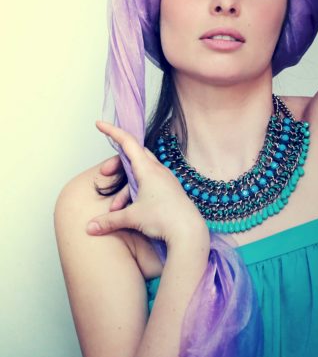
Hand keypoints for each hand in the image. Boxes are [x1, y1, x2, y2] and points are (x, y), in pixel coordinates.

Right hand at [87, 121, 208, 246]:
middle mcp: (159, 170)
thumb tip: (90, 228)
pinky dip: (137, 191)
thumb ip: (110, 220)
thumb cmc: (164, 219)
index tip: (100, 125)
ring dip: (126, 186)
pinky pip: (150, 183)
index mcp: (148, 169)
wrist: (189, 232)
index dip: (113, 132)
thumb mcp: (132, 218)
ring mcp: (166, 179)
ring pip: (141, 173)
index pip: (128, 142)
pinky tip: (131, 207)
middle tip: (105, 174)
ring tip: (116, 207)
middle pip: (134, 156)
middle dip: (117, 164)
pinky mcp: (170, 190)